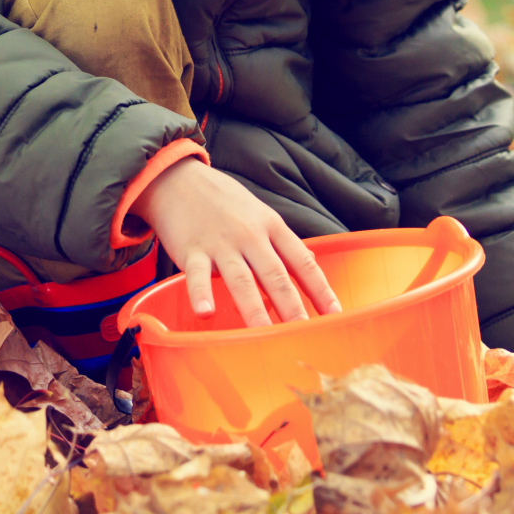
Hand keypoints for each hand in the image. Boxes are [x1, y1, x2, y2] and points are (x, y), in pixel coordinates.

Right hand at [134, 158, 341, 323]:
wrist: (178, 178)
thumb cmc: (223, 200)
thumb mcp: (260, 213)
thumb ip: (282, 241)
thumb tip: (310, 261)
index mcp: (271, 226)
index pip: (302, 262)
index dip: (320, 289)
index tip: (334, 315)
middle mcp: (249, 235)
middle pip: (275, 275)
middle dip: (291, 307)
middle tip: (303, 334)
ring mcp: (220, 243)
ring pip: (240, 279)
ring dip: (254, 309)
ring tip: (264, 335)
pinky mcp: (191, 249)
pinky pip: (197, 275)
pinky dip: (201, 294)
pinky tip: (206, 313)